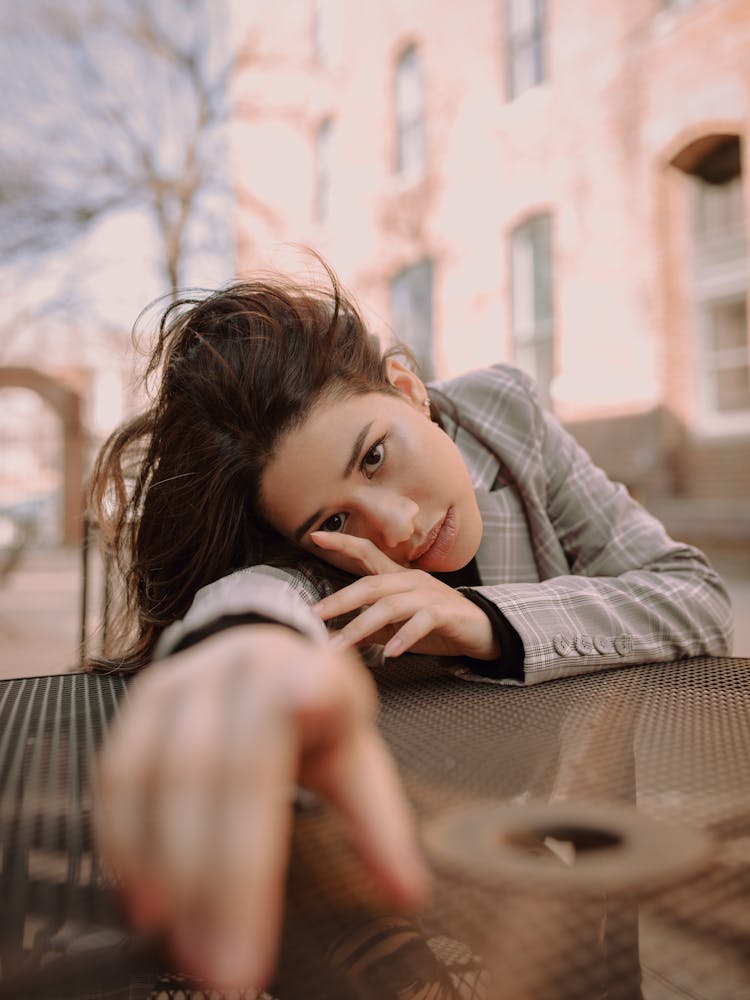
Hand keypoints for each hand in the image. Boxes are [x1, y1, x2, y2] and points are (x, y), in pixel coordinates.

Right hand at [95, 625, 428, 989]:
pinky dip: (124, 843)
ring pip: (160, 775)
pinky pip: (117, 775)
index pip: (312, 690)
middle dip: (224, 876)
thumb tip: (409, 895)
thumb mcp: (355, 756)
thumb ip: (378, 822)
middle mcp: (243, 666)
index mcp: (313, 672)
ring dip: (167, 872)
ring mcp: (185, 679)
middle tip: (230, 968)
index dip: (308, 696)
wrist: (257, 655)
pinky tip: (144, 901)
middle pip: (225, 768)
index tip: (308, 704)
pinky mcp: (142, 699)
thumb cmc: (316, 719)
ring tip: (185, 947)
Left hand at [311, 532, 499, 659]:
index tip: (315, 536)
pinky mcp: (445, 612)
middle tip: (314, 615)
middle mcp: (411, 580)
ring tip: (341, 645)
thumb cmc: (436, 626)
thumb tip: (336, 637)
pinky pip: (422, 621)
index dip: (343, 544)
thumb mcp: (397, 627)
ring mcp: (429, 595)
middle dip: (340, 600)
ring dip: (362, 626)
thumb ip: (370, 629)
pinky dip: (404, 637)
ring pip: (390, 605)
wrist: (482, 630)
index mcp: (398, 577)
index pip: (367, 553)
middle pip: (370, 585)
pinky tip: (390, 653)